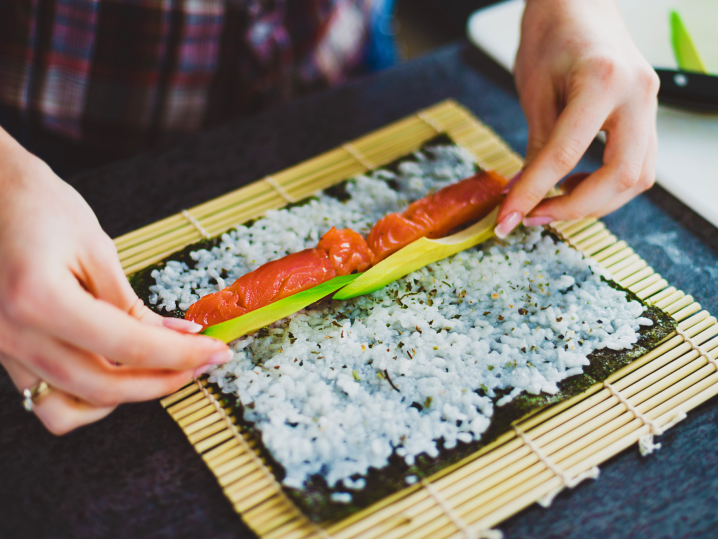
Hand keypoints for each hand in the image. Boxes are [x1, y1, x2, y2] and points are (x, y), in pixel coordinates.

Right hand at [0, 129, 230, 434]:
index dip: (182, 355)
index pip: (129, 348)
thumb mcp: (95, 247)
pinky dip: (85, 397)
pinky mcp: (1, 353)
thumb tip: (177, 338)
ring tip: (160, 370)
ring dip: (123, 398)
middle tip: (202, 363)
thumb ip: (131, 304)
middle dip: (164, 380)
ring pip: (69, 408)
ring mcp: (1, 349)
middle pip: (103, 388)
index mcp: (40, 300)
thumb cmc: (38, 204)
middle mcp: (13, 335)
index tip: (217, 352)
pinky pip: (45, 397)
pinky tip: (115, 370)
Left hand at [495, 0, 659, 236]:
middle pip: (622, 176)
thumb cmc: (552, 35)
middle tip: (534, 216)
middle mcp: (637, 95)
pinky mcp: (649, 114)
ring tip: (554, 202)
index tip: (508, 219)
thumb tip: (525, 194)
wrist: (579, 3)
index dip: (533, 193)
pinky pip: (639, 165)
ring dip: (596, 202)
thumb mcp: (534, 91)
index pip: (565, 155)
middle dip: (576, 207)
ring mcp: (650, 105)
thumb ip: (537, 146)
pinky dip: (608, 186)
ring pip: (638, 177)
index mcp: (602, 81)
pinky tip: (577, 185)